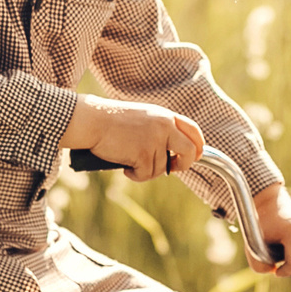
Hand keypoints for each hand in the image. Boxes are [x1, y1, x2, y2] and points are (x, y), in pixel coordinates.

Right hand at [68, 98, 203, 181]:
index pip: (193, 130)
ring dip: (146, 170)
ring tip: (128, 160)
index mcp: (165, 116)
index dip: (198, 146)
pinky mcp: (144, 154)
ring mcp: (155, 140)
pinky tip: (124, 165)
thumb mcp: (143, 118)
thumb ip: (159, 129)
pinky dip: (135, 175)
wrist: (92, 121)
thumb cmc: (111, 121)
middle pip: (190, 151)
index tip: (196, 155)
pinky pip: (146, 175)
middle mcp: (164, 126)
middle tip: (174, 168)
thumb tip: (171, 154)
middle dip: (185, 164)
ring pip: (161, 168)